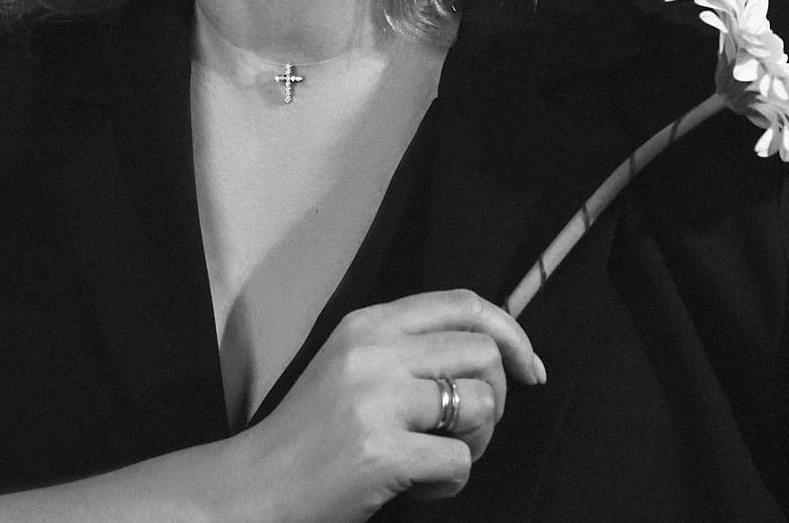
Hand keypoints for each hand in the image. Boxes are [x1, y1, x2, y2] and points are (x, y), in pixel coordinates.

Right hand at [230, 288, 544, 522]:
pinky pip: (459, 463)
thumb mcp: (352, 364)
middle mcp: (374, 351)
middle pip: (483, 352)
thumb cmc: (311, 434)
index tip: (530, 368)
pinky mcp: (381, 452)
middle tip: (468, 429)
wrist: (258, 486)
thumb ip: (408, 348)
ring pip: (482, 405)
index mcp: (369, 322)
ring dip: (476, 443)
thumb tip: (490, 354)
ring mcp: (377, 399)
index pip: (463, 303)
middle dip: (497, 398)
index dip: (511, 333)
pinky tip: (416, 485)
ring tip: (439, 457)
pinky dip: (449, 484)